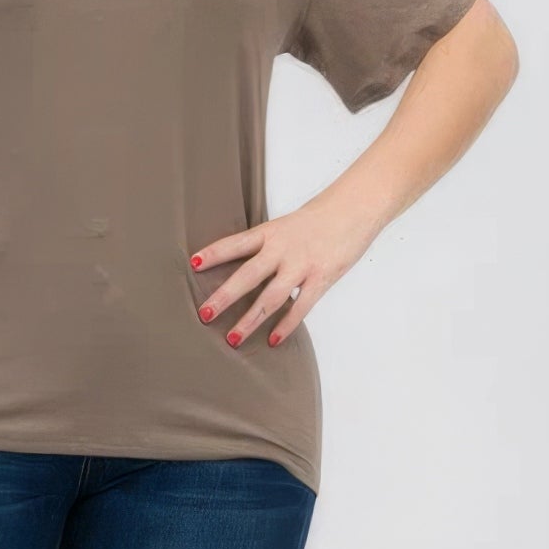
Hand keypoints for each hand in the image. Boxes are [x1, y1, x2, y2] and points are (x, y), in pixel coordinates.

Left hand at [188, 193, 378, 348]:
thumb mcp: (286, 226)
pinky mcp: (321, 278)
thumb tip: (244, 271)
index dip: (214, 253)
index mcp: (270, 232)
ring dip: (250, 320)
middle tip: (205, 315)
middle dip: (224, 297)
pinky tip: (273, 340)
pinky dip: (286, 325)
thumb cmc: (319, 219)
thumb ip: (266, 247)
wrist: (355, 209)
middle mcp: (282, 249)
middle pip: (248, 276)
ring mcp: (301, 265)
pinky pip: (300, 307)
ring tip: (232, 339)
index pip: (236, 243)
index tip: (192, 264)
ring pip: (271, 298)